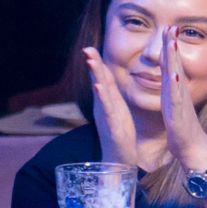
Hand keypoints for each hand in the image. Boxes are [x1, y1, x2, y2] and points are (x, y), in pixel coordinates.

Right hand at [83, 47, 137, 167]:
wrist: (119, 160)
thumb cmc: (120, 135)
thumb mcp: (116, 111)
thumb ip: (110, 96)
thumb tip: (105, 81)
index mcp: (108, 102)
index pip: (102, 79)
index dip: (96, 63)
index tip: (91, 47)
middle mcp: (103, 107)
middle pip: (97, 82)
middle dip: (92, 65)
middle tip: (86, 48)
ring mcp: (106, 116)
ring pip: (100, 93)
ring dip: (95, 76)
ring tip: (90, 61)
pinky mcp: (112, 127)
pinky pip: (107, 110)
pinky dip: (102, 98)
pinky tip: (99, 87)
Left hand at [159, 26, 206, 172]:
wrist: (192, 148)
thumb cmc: (181, 128)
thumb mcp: (172, 104)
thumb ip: (171, 91)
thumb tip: (169, 79)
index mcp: (174, 89)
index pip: (171, 63)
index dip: (169, 45)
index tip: (168, 28)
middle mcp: (179, 91)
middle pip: (175, 63)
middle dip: (173, 44)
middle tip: (172, 26)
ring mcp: (180, 101)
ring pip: (176, 75)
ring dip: (175, 59)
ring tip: (172, 43)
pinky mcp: (179, 113)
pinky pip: (176, 97)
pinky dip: (175, 85)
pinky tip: (174, 74)